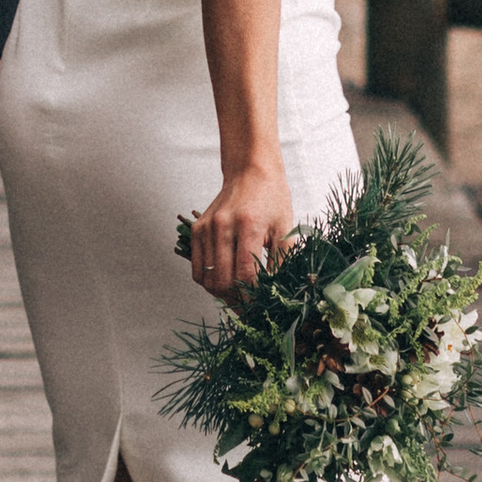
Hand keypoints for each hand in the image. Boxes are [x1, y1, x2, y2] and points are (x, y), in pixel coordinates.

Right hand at [187, 155, 290, 297]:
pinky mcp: (197, 229)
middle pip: (222, 280)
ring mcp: (206, 228)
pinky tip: (223, 281)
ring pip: (206, 278)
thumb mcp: (284, 228)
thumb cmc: (272, 198)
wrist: (250, 171)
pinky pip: (196, 267)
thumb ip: (281, 262)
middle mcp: (223, 226)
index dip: (252, 296)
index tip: (261, 307)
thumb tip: (276, 292)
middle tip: (249, 309)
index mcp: (249, 225)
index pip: (245, 274)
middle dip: (237, 301)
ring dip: (222, 294)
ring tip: (238, 298)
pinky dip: (208, 280)